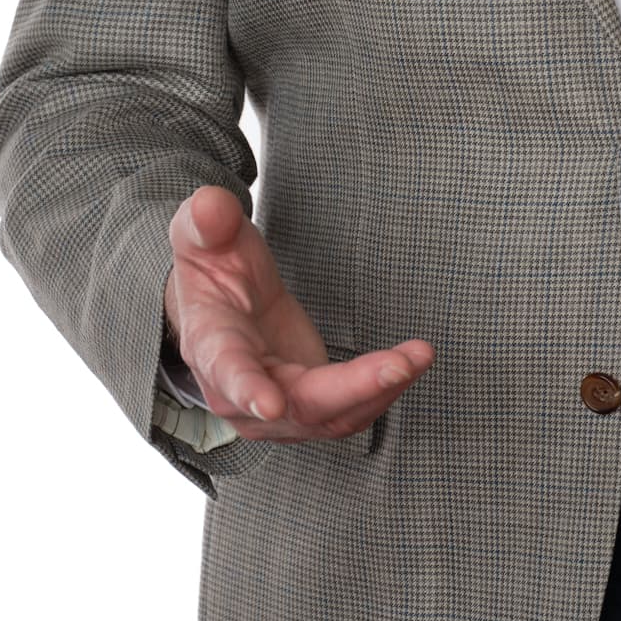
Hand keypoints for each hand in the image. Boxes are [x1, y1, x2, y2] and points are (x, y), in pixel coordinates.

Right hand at [164, 185, 433, 443]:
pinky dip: (381, 390)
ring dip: (378, 390)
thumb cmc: (212, 269)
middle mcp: (239, 392)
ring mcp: (275, 408)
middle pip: (298, 403)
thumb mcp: (202, 235)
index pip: (227, 369)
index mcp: (211, 345)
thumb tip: (210, 204)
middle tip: (399, 364)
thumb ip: (206, 222)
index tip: (271, 404)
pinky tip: (411, 363)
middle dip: (351, 388)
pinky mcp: (307, 408)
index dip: (248, 388)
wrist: (220, 306)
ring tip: (419, 356)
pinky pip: (348, 411)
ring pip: (330, 416)